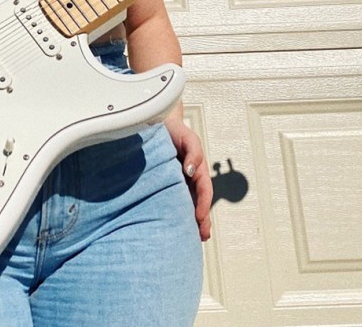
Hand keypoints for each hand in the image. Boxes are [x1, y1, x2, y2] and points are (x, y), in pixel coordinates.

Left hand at [164, 110, 211, 240]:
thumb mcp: (188, 138)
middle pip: (198, 202)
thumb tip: (190, 170)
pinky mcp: (165, 182)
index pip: (204, 191)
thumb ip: (193, 153)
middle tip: (201, 237)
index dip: (203, 205)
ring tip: (190, 238)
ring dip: (190, 219)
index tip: (200, 219)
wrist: (158, 122)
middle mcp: (189, 178)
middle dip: (201, 220)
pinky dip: (175, 212)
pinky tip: (172, 224)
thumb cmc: (175, 130)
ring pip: (186, 203)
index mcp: (197, 170)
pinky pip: (171, 199)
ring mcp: (178, 181)